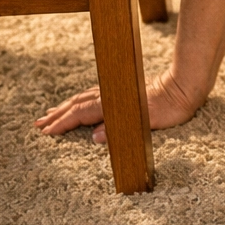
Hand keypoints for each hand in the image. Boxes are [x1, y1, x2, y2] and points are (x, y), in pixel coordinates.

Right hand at [34, 71, 200, 143]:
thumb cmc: (169, 108)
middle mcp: (113, 96)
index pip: (81, 114)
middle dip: (58, 115)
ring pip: (86, 98)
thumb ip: (120, 131)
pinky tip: (81, 104)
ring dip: (68, 107)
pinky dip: (82, 101)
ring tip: (53, 113)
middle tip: (39, 124)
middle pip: (78, 105)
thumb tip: (94, 137)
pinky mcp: (125, 91)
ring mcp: (118, 92)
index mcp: (114, 104)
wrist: (185, 88)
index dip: (62, 123)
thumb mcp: (146, 124)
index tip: (45, 132)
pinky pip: (96, 96)